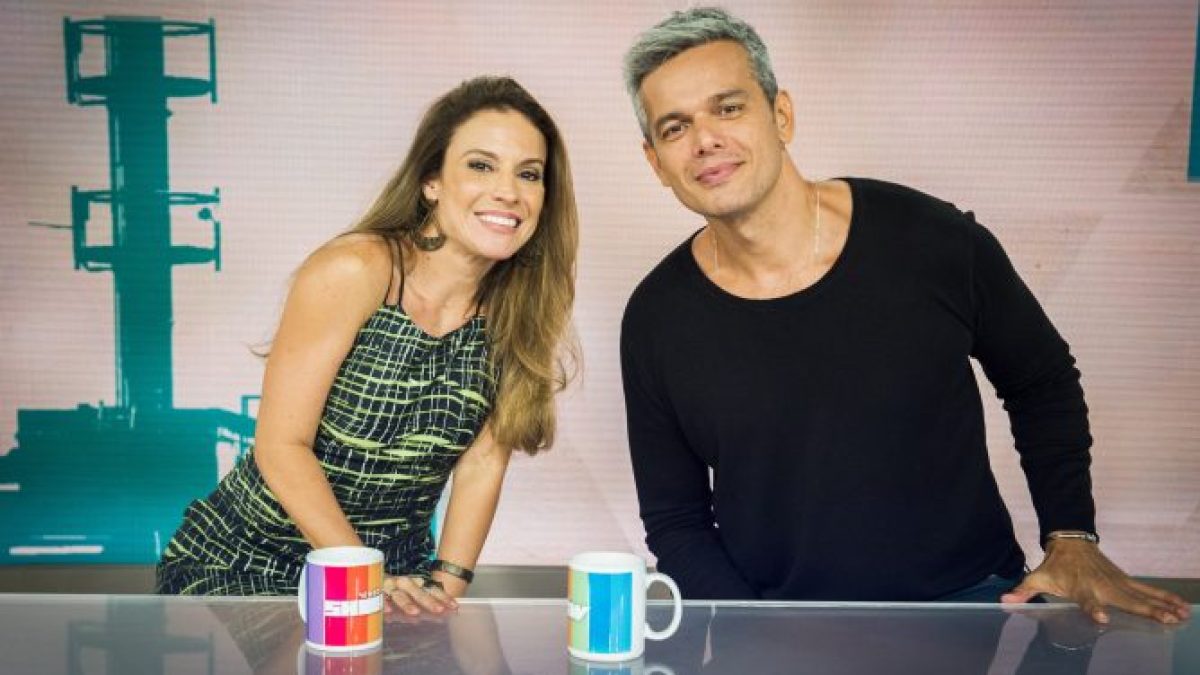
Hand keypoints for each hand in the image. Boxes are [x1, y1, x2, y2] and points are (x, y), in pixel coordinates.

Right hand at [382, 575, 458, 616]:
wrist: (370, 574)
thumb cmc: (395, 589)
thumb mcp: (411, 593)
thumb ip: (424, 602)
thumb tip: (444, 615)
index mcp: (416, 583)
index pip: (432, 589)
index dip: (443, 597)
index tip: (455, 607)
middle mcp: (404, 583)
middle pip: (418, 592)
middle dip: (429, 601)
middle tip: (439, 610)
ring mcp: (389, 586)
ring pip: (399, 595)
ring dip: (407, 603)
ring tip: (415, 613)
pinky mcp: (375, 590)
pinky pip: (380, 598)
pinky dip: (384, 604)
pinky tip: (389, 612)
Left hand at [1000, 539, 1190, 624]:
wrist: (1071, 541)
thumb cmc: (1055, 565)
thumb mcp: (1037, 577)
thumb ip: (1023, 591)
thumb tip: (1003, 601)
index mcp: (1080, 587)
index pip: (1087, 600)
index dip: (1093, 608)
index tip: (1101, 618)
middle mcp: (1102, 585)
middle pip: (1126, 600)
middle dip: (1146, 610)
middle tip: (1166, 620)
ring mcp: (1116, 581)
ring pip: (1142, 595)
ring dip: (1163, 605)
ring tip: (1181, 615)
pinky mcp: (1125, 580)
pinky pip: (1147, 591)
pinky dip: (1164, 598)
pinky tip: (1181, 607)